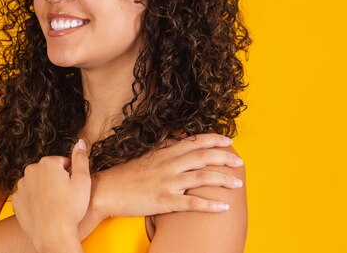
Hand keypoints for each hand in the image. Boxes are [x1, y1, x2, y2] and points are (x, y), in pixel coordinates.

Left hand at [12, 139, 89, 252]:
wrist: (53, 235)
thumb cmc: (70, 209)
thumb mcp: (83, 181)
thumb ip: (81, 158)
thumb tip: (79, 142)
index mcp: (47, 163)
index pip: (62, 163)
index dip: (70, 175)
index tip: (72, 188)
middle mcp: (31, 171)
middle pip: (48, 171)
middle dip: (56, 180)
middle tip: (65, 197)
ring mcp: (21, 186)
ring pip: (37, 183)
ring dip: (44, 189)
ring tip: (55, 204)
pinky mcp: (16, 200)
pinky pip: (27, 195)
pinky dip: (34, 200)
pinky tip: (44, 209)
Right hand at [90, 133, 243, 218]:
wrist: (107, 190)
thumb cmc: (126, 175)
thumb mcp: (146, 157)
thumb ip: (163, 149)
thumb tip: (176, 141)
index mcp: (165, 153)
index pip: (194, 141)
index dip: (213, 140)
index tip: (228, 141)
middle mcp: (169, 164)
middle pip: (203, 156)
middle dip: (225, 158)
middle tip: (239, 162)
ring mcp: (167, 182)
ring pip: (202, 178)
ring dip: (223, 180)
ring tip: (237, 183)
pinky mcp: (164, 201)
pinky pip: (192, 203)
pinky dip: (210, 205)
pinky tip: (223, 206)